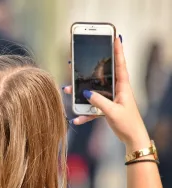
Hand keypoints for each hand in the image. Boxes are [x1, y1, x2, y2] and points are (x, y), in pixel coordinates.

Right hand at [64, 38, 149, 152]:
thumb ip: (99, 102)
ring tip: (68, 89)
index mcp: (123, 87)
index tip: (116, 38)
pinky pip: (92, 107)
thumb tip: (86, 93)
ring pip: (92, 91)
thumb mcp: (113, 112)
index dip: (118, 51)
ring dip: (80, 92)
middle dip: (88, 70)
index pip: (120, 65)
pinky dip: (84, 113)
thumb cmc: (128, 123)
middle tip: (76, 62)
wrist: (131, 138)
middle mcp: (116, 90)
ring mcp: (110, 99)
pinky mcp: (105, 108)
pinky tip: (76, 119)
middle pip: (100, 76)